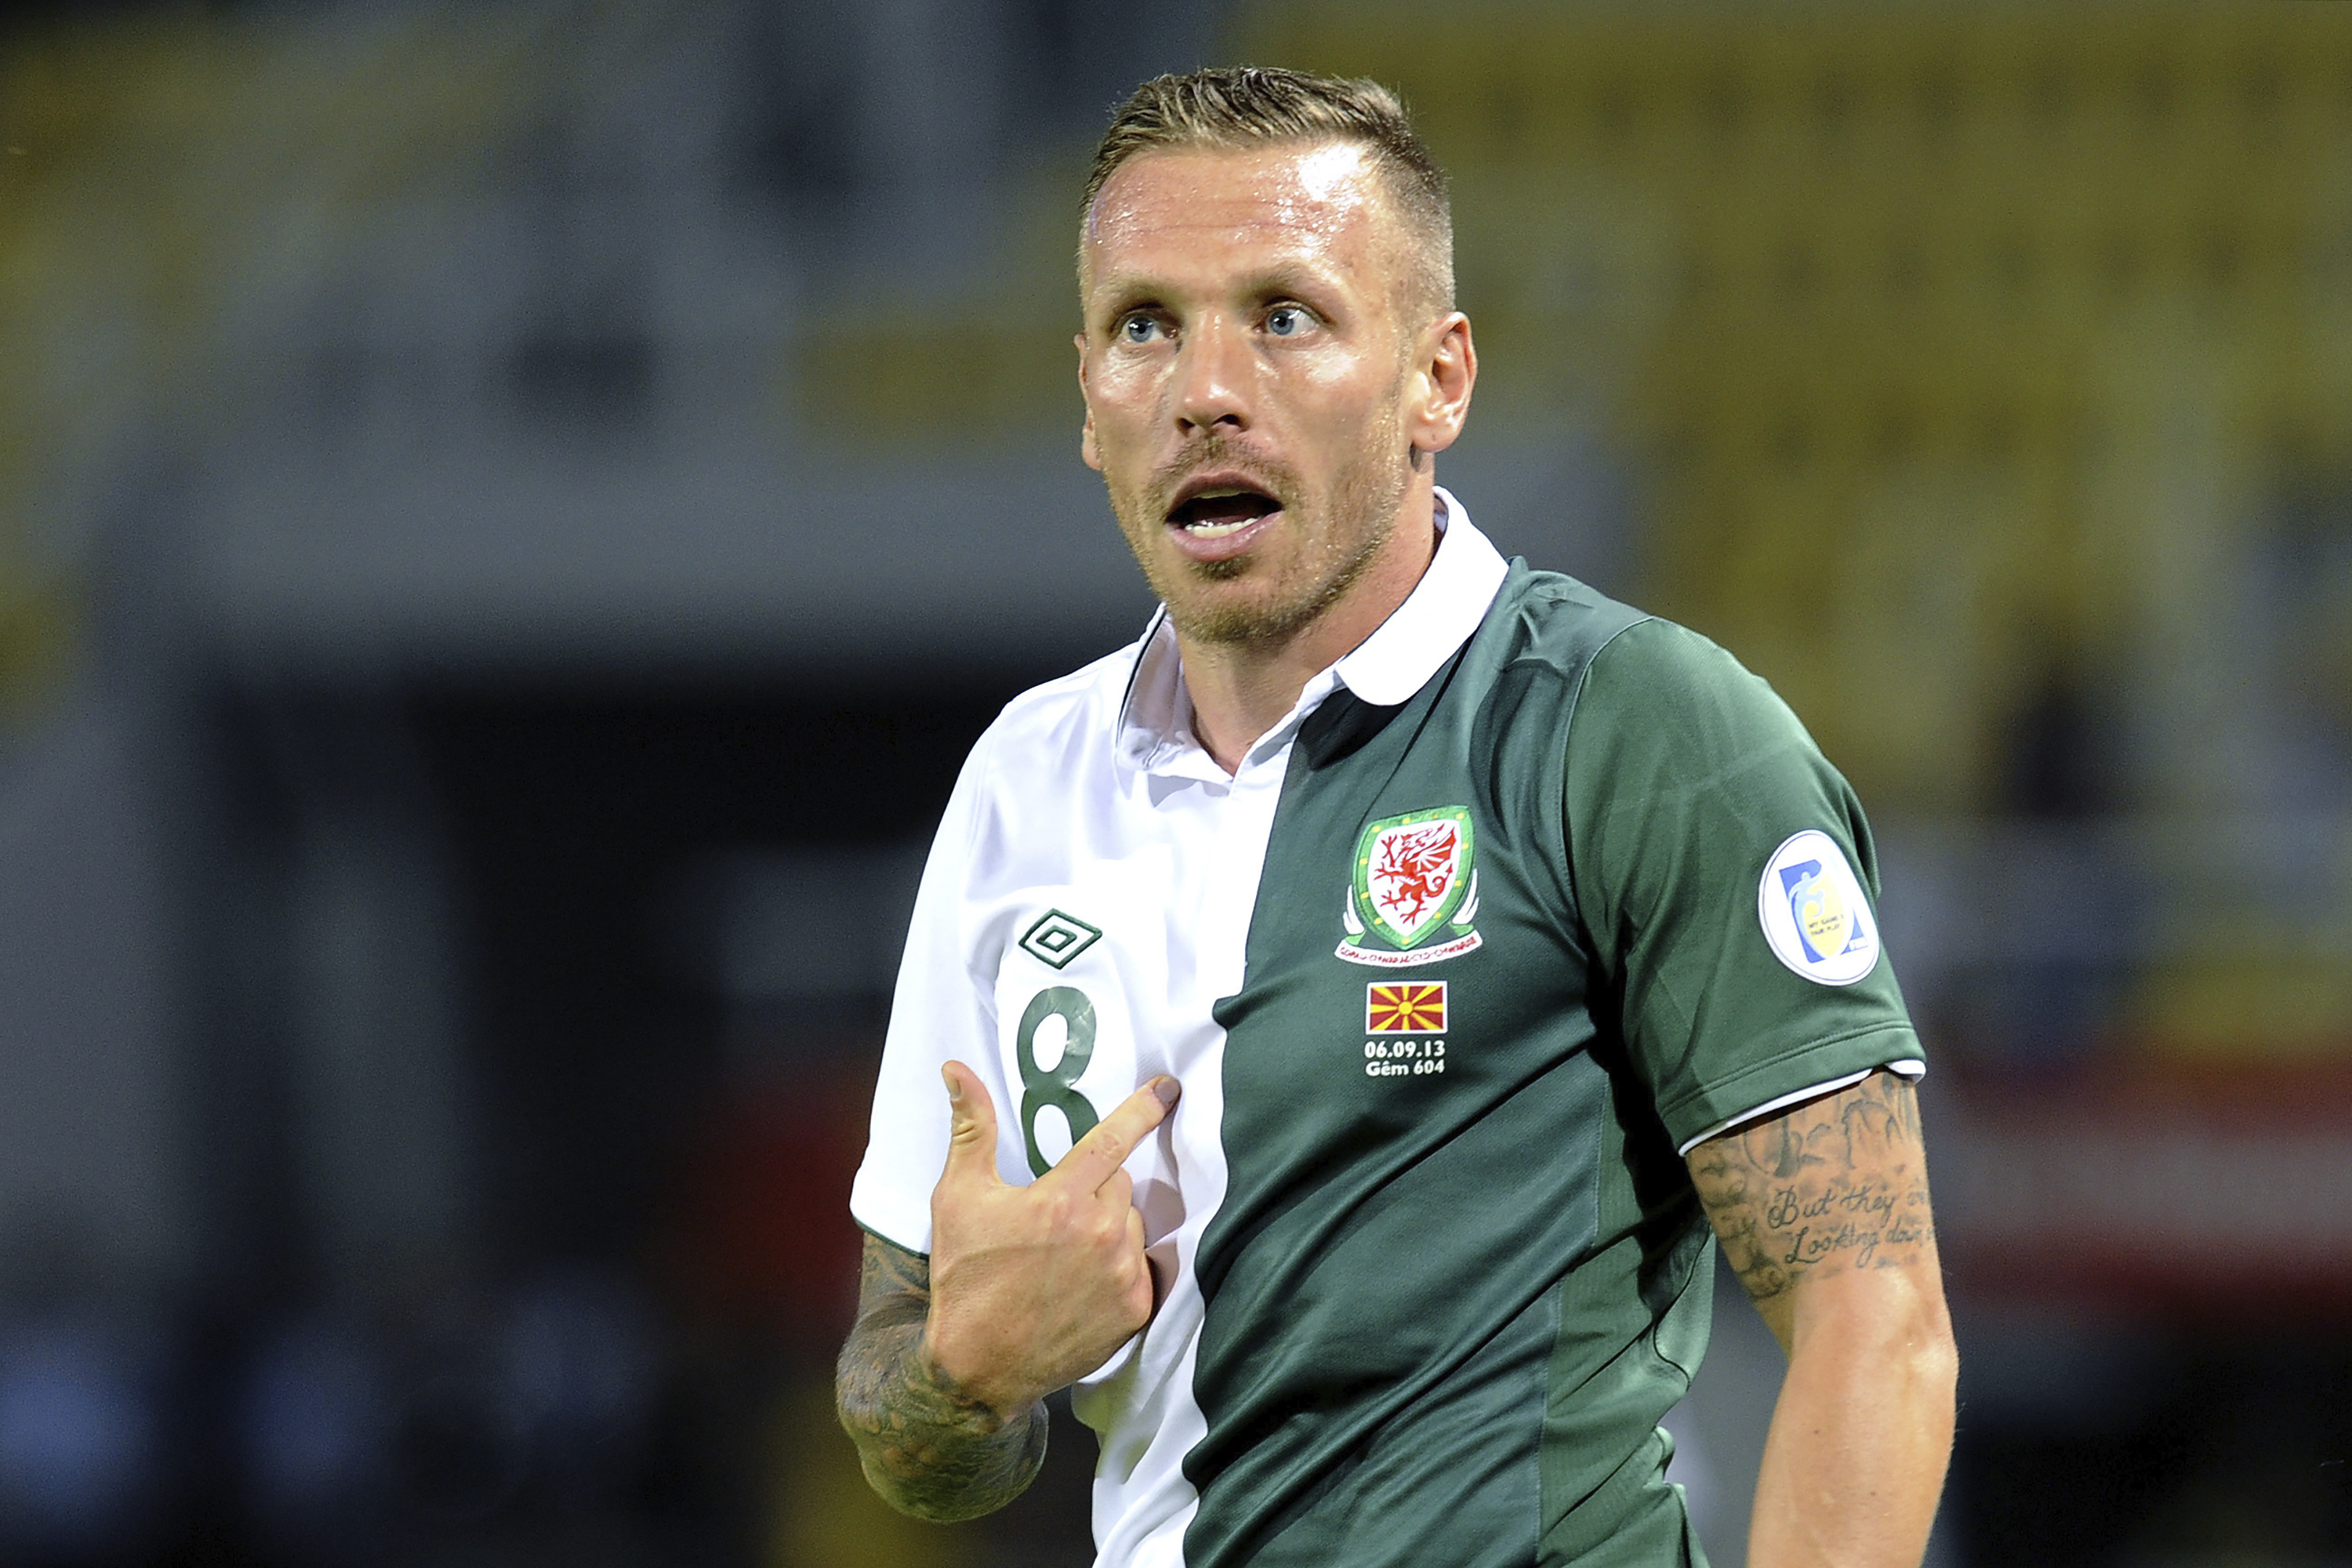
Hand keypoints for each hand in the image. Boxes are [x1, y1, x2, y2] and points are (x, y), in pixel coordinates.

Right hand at [921, 1060, 1179, 1418]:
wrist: (976, 1368)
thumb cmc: (964, 1278)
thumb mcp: (958, 1197)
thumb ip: (971, 1128)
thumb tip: (956, 1069)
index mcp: (1060, 1200)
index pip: (1114, 1139)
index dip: (1143, 1108)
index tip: (1168, 1088)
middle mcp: (1100, 1234)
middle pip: (1120, 1182)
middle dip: (1094, 1188)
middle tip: (1055, 1215)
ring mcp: (1122, 1275)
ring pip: (1131, 1223)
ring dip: (1109, 1227)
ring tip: (1065, 1255)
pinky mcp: (1135, 1310)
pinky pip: (1142, 1266)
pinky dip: (1120, 1266)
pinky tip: (1084, 1283)